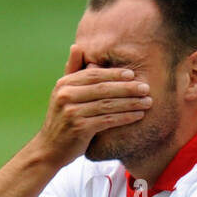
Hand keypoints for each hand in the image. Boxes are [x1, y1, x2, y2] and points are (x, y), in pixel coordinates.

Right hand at [33, 44, 151, 165]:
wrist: (49, 149)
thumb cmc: (62, 120)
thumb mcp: (63, 94)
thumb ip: (71, 72)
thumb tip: (76, 47)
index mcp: (63, 84)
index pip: (93, 74)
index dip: (114, 74)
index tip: (132, 74)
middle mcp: (66, 96)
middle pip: (103, 88)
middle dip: (127, 88)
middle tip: (146, 88)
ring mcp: (72, 112)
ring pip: (108, 104)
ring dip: (131, 103)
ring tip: (147, 102)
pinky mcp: (80, 128)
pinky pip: (108, 120)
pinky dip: (125, 117)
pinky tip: (138, 115)